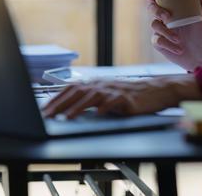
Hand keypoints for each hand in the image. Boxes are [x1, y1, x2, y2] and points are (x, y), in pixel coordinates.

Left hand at [42, 74, 200, 118]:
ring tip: (68, 117)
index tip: (45, 109)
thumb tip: (71, 107)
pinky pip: (113, 102)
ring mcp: (114, 90)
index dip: (57, 98)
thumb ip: (92, 99)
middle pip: (77, 92)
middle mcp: (102, 84)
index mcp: (96, 83)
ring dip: (78, 107)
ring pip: (92, 97)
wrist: (156, 90)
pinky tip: (97, 114)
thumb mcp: (109, 94)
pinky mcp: (126, 98)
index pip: (71, 89)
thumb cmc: (132, 94)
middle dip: (61, 104)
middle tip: (49, 115)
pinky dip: (104, 108)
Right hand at [146, 0, 201, 70]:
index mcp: (171, 9)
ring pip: (155, 25)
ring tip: (178, 39)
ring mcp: (159, 30)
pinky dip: (168, 45)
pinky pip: (158, 40)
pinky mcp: (158, 43)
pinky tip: (178, 49)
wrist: (199, 54)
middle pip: (151, 9)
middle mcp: (163, 18)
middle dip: (157, 11)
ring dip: (166, 32)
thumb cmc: (199, 34)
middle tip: (168, 17)